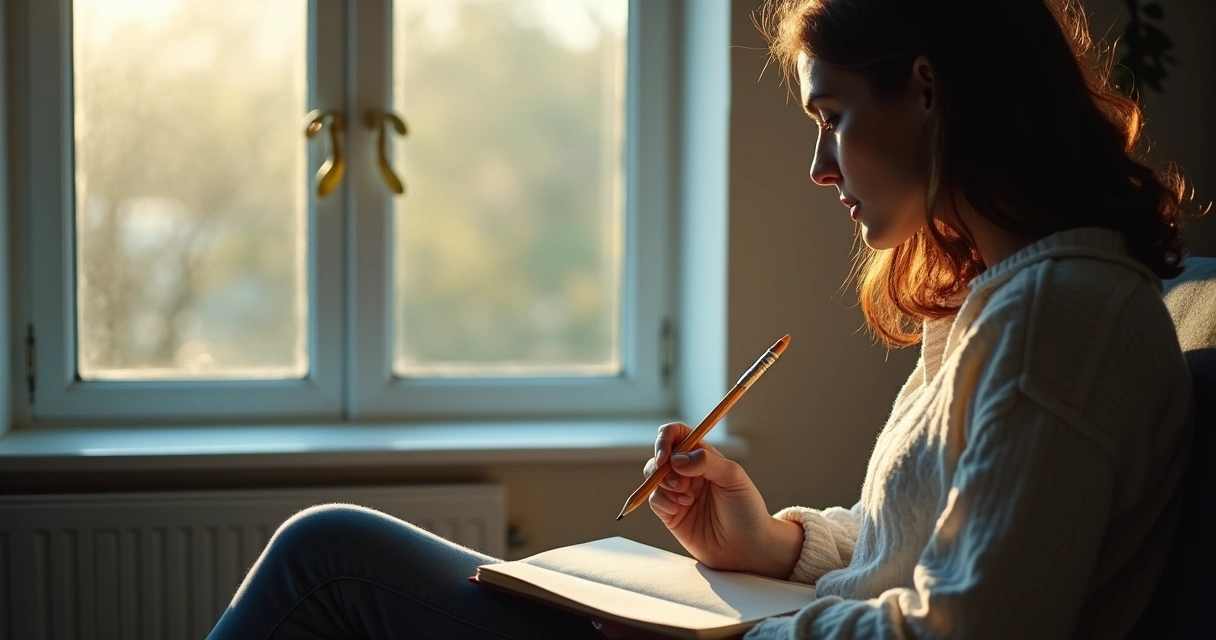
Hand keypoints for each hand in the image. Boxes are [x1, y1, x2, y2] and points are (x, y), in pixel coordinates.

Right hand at [645, 423, 803, 578]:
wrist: (747, 547)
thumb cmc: (746, 510)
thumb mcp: (734, 479)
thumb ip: (707, 462)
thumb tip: (676, 459)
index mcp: (704, 457)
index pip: (677, 434)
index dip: (665, 439)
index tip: (665, 456)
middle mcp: (688, 472)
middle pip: (659, 455)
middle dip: (662, 465)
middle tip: (680, 483)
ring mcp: (678, 492)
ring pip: (653, 476)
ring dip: (665, 485)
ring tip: (687, 499)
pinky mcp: (670, 513)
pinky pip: (654, 499)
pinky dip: (663, 502)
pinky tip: (682, 509)